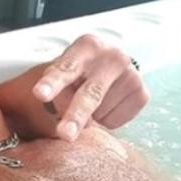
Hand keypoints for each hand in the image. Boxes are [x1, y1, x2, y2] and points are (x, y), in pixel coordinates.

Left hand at [33, 34, 149, 140]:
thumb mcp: (64, 72)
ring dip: (89, 115)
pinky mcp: (141, 94)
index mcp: (85, 47)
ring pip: (99, 114)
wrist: (112, 64)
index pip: (64, 69)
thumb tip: (74, 124)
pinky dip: (104, 120)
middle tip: (64, 134)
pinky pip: (113, 121)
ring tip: (94, 97)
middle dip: (76, 116)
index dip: (52, 83)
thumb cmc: (79, 70)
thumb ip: (60, 93)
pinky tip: (108, 102)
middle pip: (90, 94)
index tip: (39, 94)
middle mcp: (111, 57)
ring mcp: (131, 74)